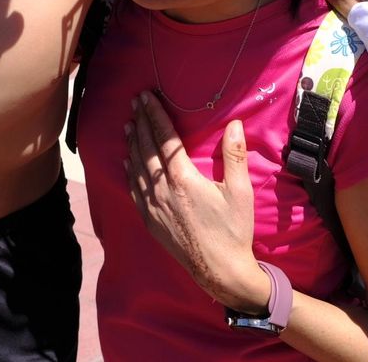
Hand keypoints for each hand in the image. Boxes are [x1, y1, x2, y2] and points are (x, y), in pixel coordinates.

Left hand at [124, 92, 266, 310]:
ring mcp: (152, 205)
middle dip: (140, 122)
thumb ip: (235, 156)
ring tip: (128, 124)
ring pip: (136, 166)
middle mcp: (161, 189)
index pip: (164, 137)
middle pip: (146, 148)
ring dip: (132, 143)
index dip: (154, 114)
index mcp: (183, 178)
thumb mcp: (240, 192)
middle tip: (135, 103)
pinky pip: (133, 189)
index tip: (146, 96)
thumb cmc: (233, 231)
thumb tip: (235, 124)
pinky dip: (129, 171)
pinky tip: (127, 161)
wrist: (219, 270)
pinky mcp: (149, 219)